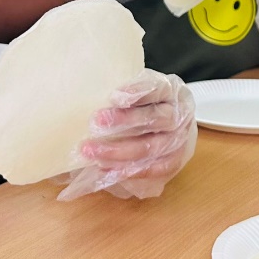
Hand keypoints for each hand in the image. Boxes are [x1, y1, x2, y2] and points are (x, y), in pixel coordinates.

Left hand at [59, 69, 196, 200]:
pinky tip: (105, 169)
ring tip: (92, 152)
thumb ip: (118, 96)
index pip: (157, 88)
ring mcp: (180, 139)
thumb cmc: (144, 106)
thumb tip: (78, 98)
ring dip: (120, 151)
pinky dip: (129, 170)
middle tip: (97, 121)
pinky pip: (153, 169)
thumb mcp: (136, 93)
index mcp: (171, 90)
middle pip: (156, 118)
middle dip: (126, 121)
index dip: (137, 91)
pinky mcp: (174, 161)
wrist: (170, 126)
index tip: (113, 96)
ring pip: (153, 147)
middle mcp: (180, 114)